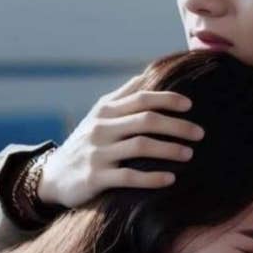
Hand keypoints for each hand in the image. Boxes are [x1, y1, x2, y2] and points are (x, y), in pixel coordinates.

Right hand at [37, 74, 203, 207]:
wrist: (53, 176)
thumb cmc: (86, 142)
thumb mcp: (98, 115)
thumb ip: (123, 95)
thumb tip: (148, 73)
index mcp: (105, 110)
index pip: (142, 98)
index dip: (168, 100)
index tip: (190, 106)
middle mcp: (101, 128)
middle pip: (146, 120)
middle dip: (177, 125)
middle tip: (200, 134)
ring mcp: (98, 153)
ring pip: (140, 146)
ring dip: (169, 149)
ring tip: (189, 154)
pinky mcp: (95, 178)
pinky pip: (128, 176)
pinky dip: (152, 178)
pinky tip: (170, 179)